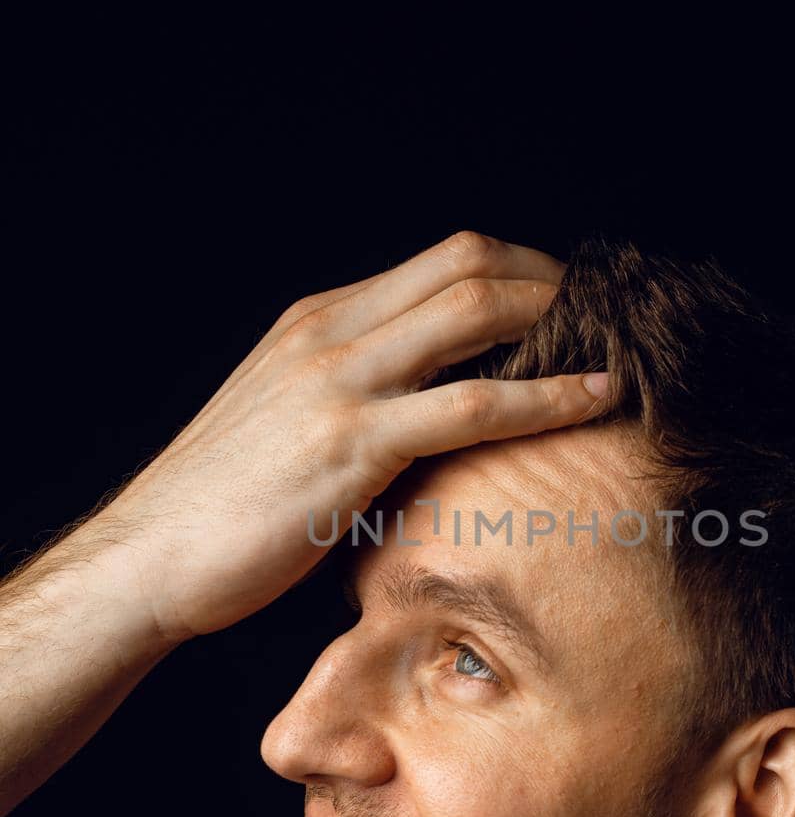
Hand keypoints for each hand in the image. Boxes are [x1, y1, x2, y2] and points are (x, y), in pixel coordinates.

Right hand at [66, 232, 605, 643]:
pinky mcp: (351, 443)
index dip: (521, 270)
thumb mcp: (289, 420)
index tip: (571, 305)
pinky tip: (597, 398)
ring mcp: (340, 381)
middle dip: (553, 281)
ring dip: (560, 321)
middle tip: (612, 317)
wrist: (150, 557)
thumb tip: (430, 412)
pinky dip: (547, 395)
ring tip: (622, 343)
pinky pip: (472, 406)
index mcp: (320, 320)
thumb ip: (355, 396)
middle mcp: (332, 332)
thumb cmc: (224, 505)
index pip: (443, 259)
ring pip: (475, 313)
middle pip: (469, 264)